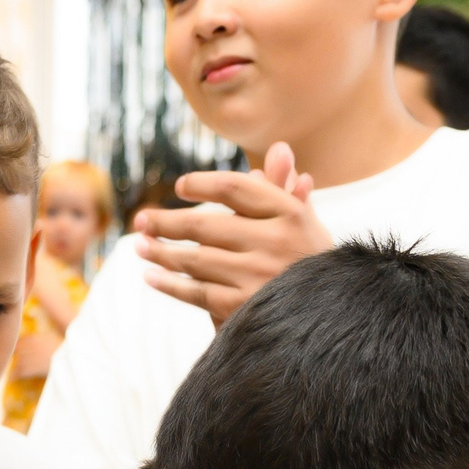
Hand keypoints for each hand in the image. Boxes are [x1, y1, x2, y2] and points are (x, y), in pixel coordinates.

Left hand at [134, 143, 328, 325]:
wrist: (330, 320)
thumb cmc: (310, 264)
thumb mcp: (304, 225)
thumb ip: (284, 189)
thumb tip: (278, 148)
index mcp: (290, 214)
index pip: (234, 187)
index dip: (202, 185)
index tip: (180, 187)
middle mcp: (274, 242)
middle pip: (205, 225)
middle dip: (166, 223)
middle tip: (141, 219)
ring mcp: (257, 276)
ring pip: (195, 260)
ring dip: (160, 253)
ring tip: (139, 246)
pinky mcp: (244, 307)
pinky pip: (196, 292)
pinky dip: (169, 284)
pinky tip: (151, 276)